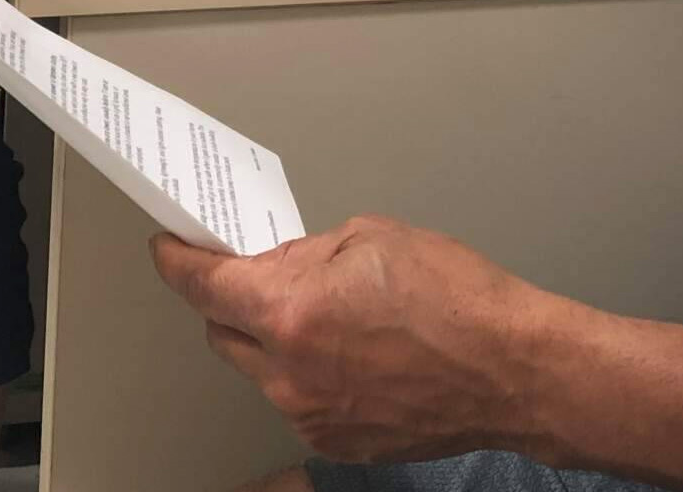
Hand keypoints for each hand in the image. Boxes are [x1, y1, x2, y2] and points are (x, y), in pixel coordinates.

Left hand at [150, 217, 563, 464]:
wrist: (513, 371)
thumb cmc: (458, 300)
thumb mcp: (372, 239)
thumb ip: (307, 252)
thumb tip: (276, 264)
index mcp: (290, 312)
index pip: (202, 286)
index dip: (178, 262)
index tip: (169, 250)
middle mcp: (289, 373)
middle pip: (222, 333)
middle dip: (234, 301)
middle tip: (270, 275)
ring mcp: (311, 416)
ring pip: (261, 371)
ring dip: (277, 341)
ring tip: (336, 317)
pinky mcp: (336, 443)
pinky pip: (298, 401)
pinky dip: (309, 375)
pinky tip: (357, 353)